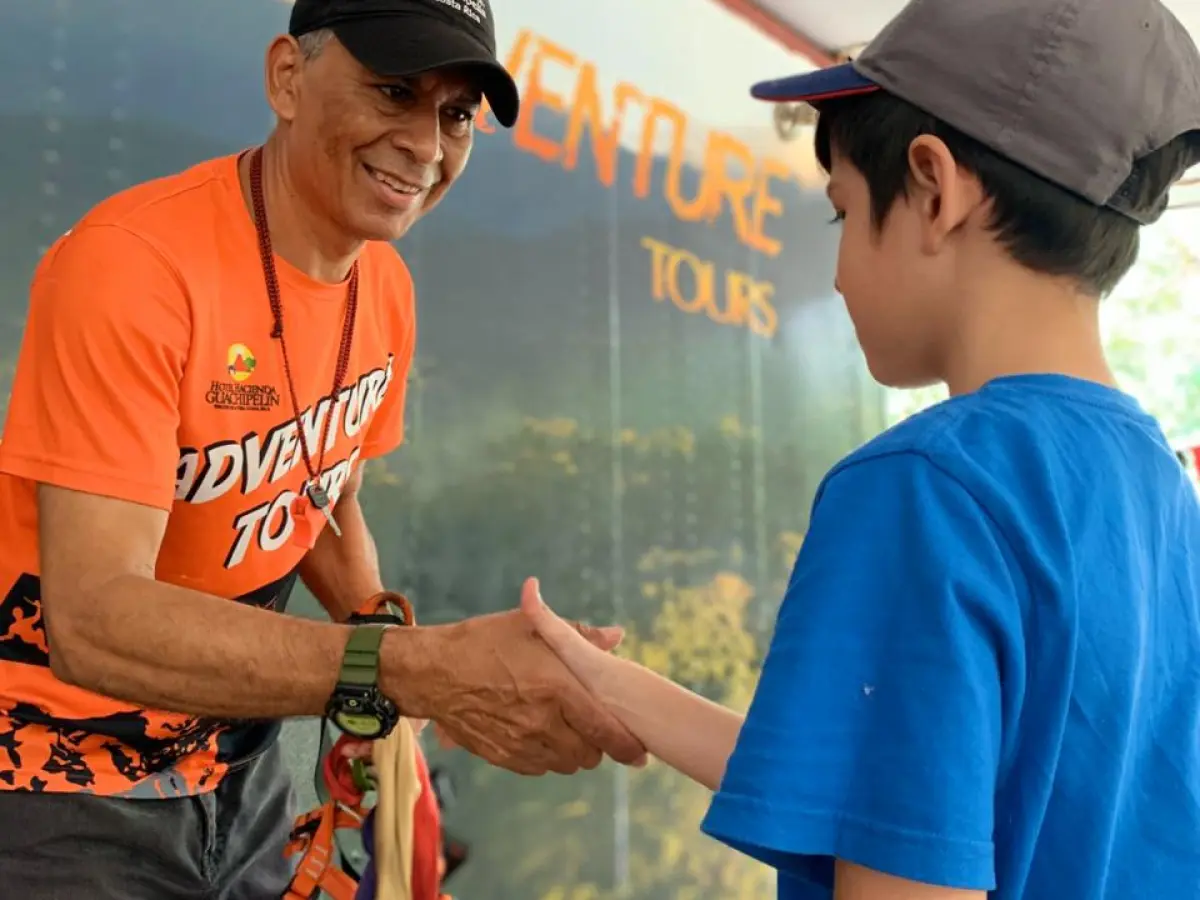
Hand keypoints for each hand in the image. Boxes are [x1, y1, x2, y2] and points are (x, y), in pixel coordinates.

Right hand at [381, 579, 645, 775]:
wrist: (431, 670)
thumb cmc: (483, 642)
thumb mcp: (531, 627)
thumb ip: (580, 635)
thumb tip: (617, 635)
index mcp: (556, 687)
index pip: (605, 729)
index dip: (627, 745)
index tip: (639, 750)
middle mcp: (541, 721)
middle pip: (589, 754)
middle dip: (599, 745)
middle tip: (596, 729)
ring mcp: (520, 742)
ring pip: (565, 764)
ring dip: (574, 753)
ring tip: (570, 732)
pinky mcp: (501, 755)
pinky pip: (538, 768)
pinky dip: (547, 758)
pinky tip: (542, 737)